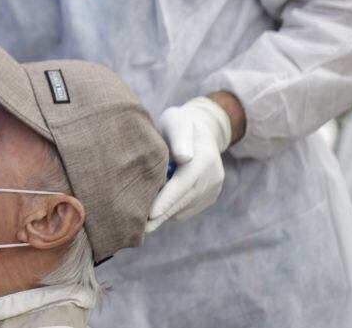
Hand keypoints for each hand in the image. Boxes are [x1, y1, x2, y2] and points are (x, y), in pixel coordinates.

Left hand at [145, 96, 231, 232]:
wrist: (201, 131)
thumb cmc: (180, 125)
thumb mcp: (177, 122)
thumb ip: (179, 138)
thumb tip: (184, 158)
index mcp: (204, 159)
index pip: (183, 184)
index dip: (166, 200)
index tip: (150, 215)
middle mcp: (213, 177)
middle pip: (183, 202)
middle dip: (160, 215)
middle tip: (138, 228)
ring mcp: (213, 189)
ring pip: (183, 209)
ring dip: (164, 212)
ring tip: (142, 210)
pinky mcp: (209, 197)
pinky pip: (186, 210)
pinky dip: (171, 209)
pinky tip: (157, 201)